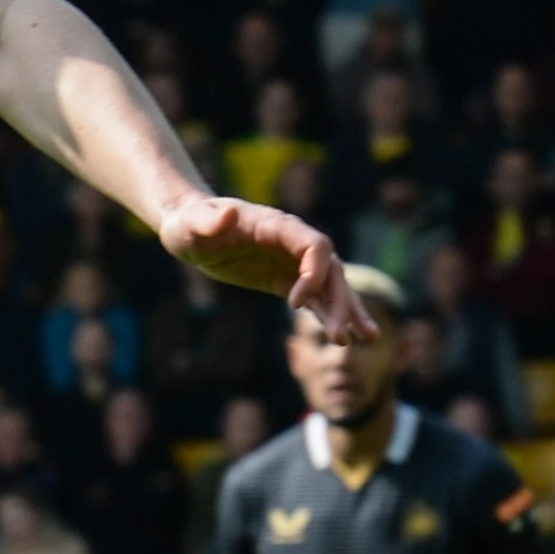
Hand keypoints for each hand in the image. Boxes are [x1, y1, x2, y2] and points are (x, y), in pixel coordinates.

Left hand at [157, 189, 372, 341]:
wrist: (189, 227)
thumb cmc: (188, 223)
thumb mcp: (191, 224)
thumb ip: (208, 222)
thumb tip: (229, 214)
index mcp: (277, 226)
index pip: (314, 245)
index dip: (313, 273)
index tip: (293, 303)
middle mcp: (292, 241)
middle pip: (330, 269)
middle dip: (339, 301)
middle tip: (340, 337)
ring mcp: (291, 261)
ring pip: (330, 285)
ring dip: (345, 311)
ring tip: (365, 339)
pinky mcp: (285, 278)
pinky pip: (315, 297)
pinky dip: (330, 314)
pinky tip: (345, 335)